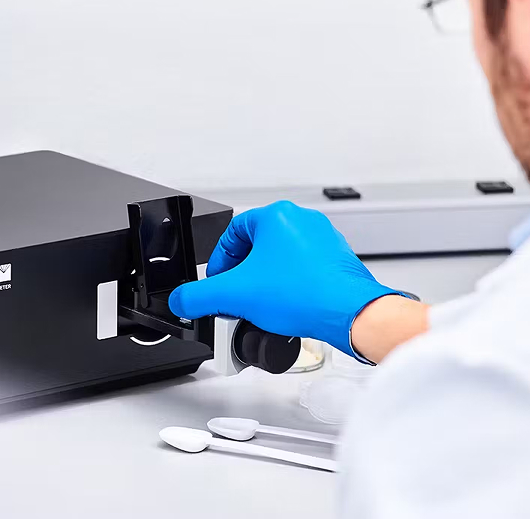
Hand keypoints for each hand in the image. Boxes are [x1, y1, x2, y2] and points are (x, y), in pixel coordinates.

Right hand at [169, 201, 407, 358]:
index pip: (231, 233)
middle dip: (242, 275)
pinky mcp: (336, 261)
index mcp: (277, 216)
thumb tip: (181, 301)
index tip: (217, 283)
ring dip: (264, 282)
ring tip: (259, 306)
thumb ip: (198, 298)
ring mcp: (322, 240)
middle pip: (256, 247)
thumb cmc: (304, 294)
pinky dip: (288, 288)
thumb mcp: (235, 296)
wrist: (349, 313)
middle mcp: (302, 221)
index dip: (218, 262)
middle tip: (236, 297)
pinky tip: (285, 310)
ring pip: (279, 260)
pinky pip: (301, 271)